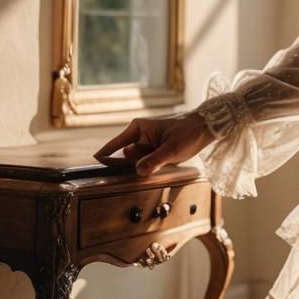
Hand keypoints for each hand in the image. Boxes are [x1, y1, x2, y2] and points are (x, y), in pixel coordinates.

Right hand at [93, 112, 213, 176]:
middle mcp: (138, 135)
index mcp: (137, 128)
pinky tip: (167, 161)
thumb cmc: (189, 132)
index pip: (114, 145)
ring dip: (146, 167)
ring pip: (136, 163)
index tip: (91, 167)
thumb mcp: (173, 149)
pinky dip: (152, 167)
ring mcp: (145, 143)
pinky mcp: (153, 150)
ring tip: (166, 158)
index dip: (103, 157)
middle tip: (150, 164)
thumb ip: (154, 160)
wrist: (207, 127)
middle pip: (125, 159)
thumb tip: (137, 171)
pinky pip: (146, 163)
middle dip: (133, 166)